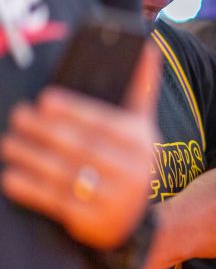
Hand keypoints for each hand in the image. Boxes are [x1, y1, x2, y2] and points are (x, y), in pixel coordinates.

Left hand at [1, 43, 160, 250]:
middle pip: (81, 146)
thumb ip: (141, 90)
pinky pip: (56, 201)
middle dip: (45, 130)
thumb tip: (148, 47)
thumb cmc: (128, 162)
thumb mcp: (141, 129)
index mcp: (142, 143)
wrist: (132, 221)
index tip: (45, 100)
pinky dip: (30, 189)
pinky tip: (10, 176)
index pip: (104, 123)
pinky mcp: (93, 221)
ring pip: (65, 172)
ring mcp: (114, 198)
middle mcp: (133, 171)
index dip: (74, 110)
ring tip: (8, 143)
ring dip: (31, 157)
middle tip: (18, 116)